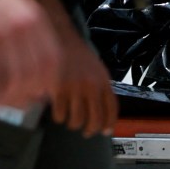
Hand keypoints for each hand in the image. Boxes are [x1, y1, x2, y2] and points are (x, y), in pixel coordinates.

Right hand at [0, 0, 61, 111]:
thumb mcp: (20, 9)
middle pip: (34, 72)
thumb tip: (36, 71)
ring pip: (13, 77)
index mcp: (36, 20)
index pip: (52, 58)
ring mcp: (2, 33)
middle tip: (19, 104)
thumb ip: (31, 34)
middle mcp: (23, 27)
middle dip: (28, 94)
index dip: (50, 81)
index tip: (44, 94)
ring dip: (7, 95)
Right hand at [37, 0, 117, 136]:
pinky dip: (59, 117)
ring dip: (73, 124)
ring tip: (69, 121)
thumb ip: (100, 87)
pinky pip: (60, 113)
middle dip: (90, 130)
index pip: (111, 110)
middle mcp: (92, 87)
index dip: (110, 124)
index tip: (106, 131)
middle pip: (95, 119)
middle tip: (85, 131)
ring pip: (77, 120)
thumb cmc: (76, 53)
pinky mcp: (58, 89)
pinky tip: (58, 113)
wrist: (59, 37)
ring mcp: (75, 89)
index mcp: (103, 82)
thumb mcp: (96, 69)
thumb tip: (102, 108)